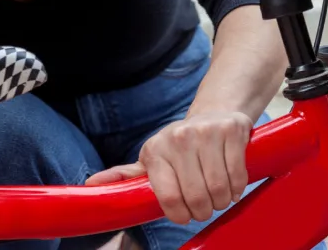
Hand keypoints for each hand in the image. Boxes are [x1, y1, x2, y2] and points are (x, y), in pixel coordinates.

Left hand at [84, 111, 252, 224]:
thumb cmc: (179, 146)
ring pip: (219, 189)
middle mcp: (178, 138)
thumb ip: (124, 176)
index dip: (181, 215)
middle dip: (204, 211)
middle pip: (197, 197)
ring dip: (222, 201)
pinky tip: (231, 183)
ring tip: (218, 195)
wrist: (214, 113)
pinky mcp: (231, 130)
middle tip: (205, 207)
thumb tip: (90, 186)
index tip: (186, 215)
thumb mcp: (151, 159)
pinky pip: (238, 175)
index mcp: (155, 150)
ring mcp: (206, 132)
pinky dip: (238, 188)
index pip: (168, 198)